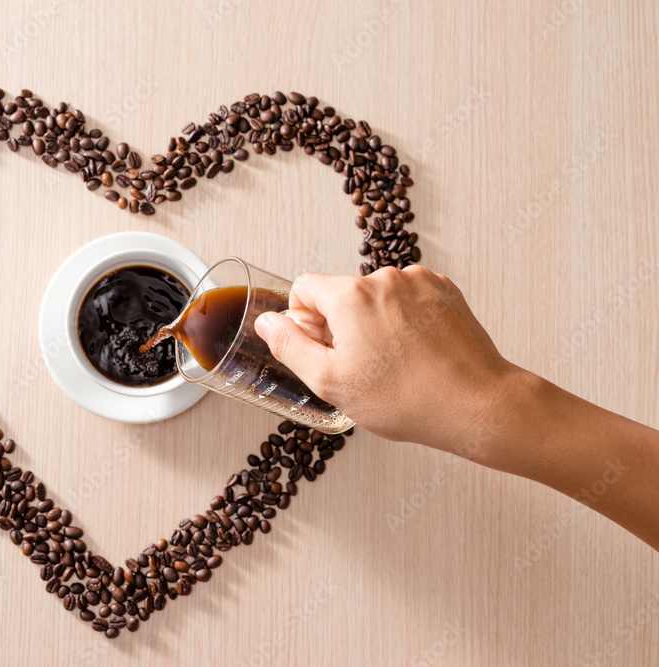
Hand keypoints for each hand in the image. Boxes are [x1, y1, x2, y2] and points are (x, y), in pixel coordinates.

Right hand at [255, 266, 520, 458]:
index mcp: (349, 295)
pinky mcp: (444, 290)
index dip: (305, 321)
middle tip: (362, 366)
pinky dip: (404, 320)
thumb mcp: (329, 381)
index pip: (305, 287)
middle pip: (342, 292)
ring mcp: (419, 281)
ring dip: (375, 322)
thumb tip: (268, 322)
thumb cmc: (405, 399)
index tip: (324, 348)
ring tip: (395, 363)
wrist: (476, 404)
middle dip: (343, 324)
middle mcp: (384, 278)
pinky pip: (407, 298)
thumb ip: (289, 345)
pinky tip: (416, 352)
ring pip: (376, 297)